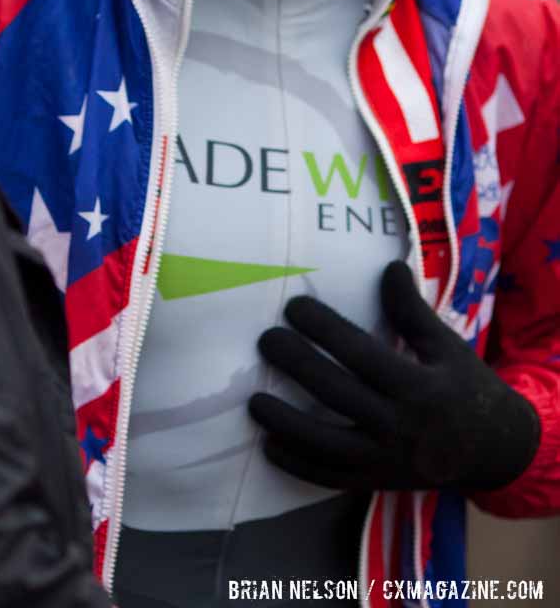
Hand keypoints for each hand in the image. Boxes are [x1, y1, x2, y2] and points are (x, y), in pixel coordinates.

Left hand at [248, 260, 539, 491]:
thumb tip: (390, 266)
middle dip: (298, 365)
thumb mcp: (446, 346)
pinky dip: (299, 465)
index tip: (293, 306)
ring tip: (253, 400)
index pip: (362, 354)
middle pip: (338, 395)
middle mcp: (401, 426)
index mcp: (420, 387)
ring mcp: (387, 460)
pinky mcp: (377, 483)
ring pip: (328, 445)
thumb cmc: (465, 387)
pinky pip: (331, 478)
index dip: (325, 329)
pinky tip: (269, 446)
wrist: (496, 451)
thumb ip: (413, 311)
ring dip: (286, 424)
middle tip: (265, 339)